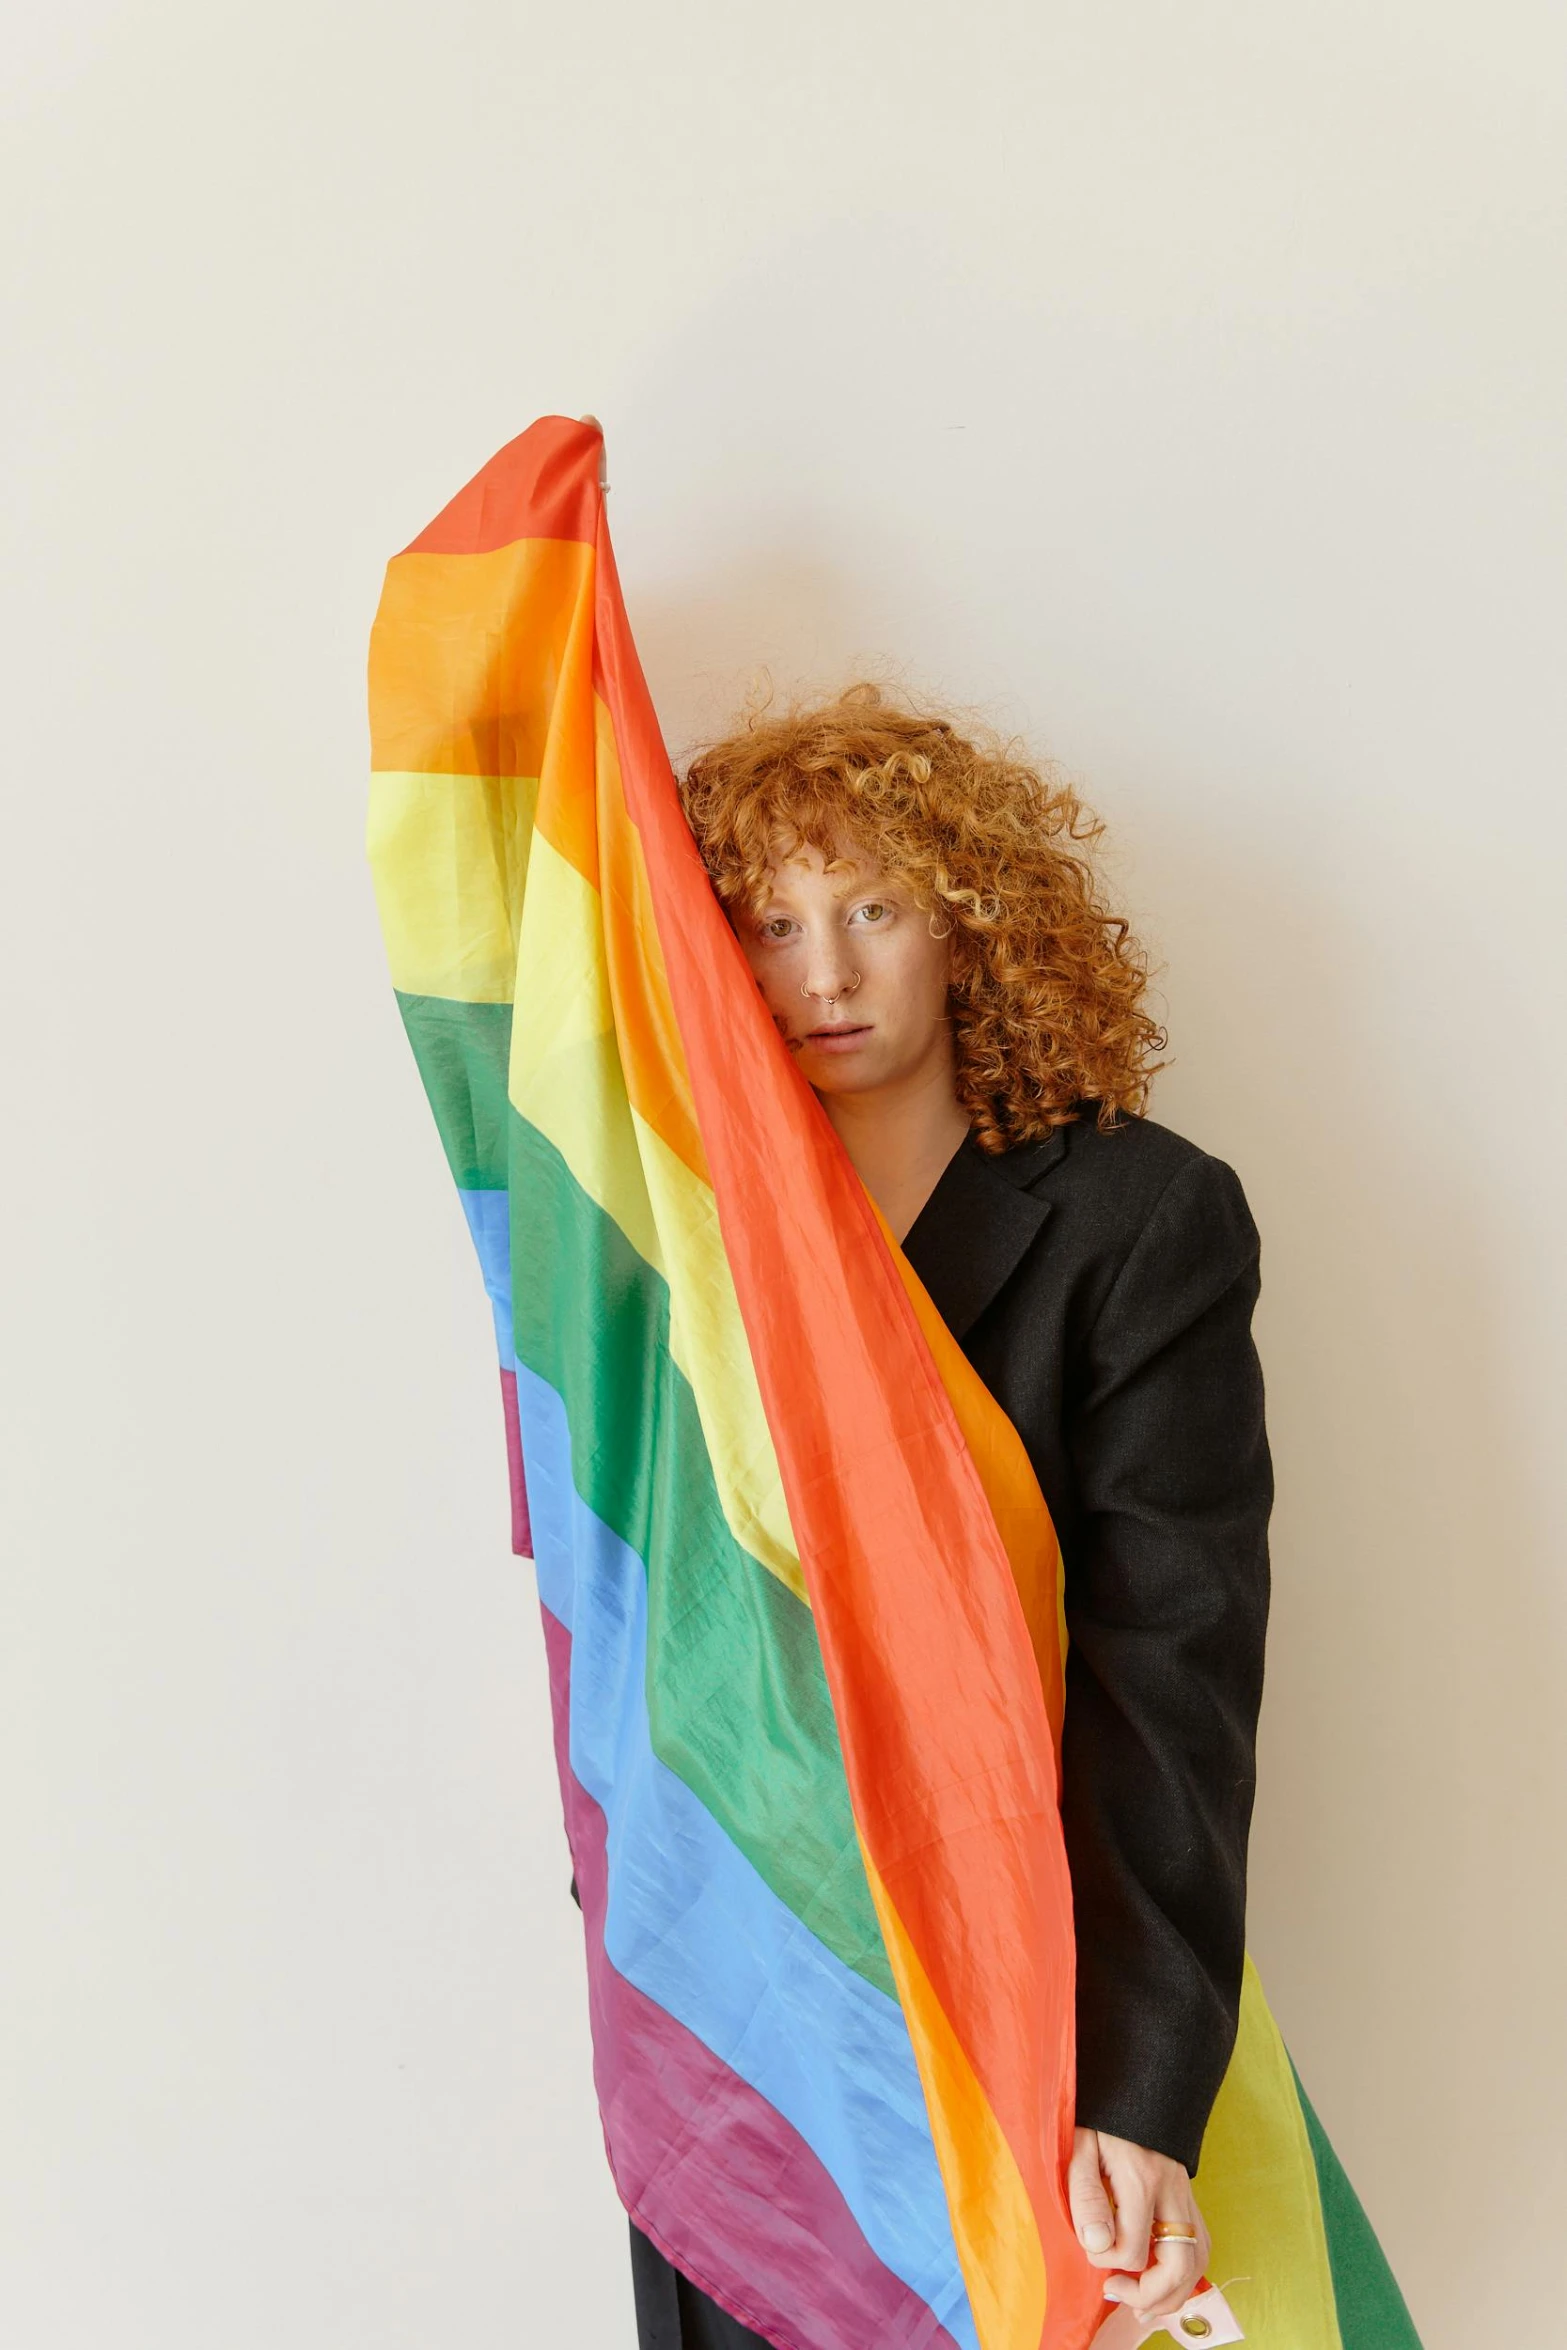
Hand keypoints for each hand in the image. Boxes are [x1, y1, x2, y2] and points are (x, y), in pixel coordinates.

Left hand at [1067, 2126, 1210, 2322]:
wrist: (1136, 2086)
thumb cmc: (1101, 2118)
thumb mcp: (1080, 2147)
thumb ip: (1086, 2196)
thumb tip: (1097, 2245)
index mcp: (1141, 2179)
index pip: (1133, 2248)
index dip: (1106, 2260)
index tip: (1089, 2246)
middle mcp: (1172, 2192)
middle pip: (1180, 2265)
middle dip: (1151, 2294)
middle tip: (1118, 2292)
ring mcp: (1187, 2196)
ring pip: (1198, 2262)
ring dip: (1173, 2292)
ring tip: (1141, 2301)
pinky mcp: (1191, 2198)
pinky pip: (1201, 2246)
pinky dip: (1185, 2273)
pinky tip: (1161, 2279)